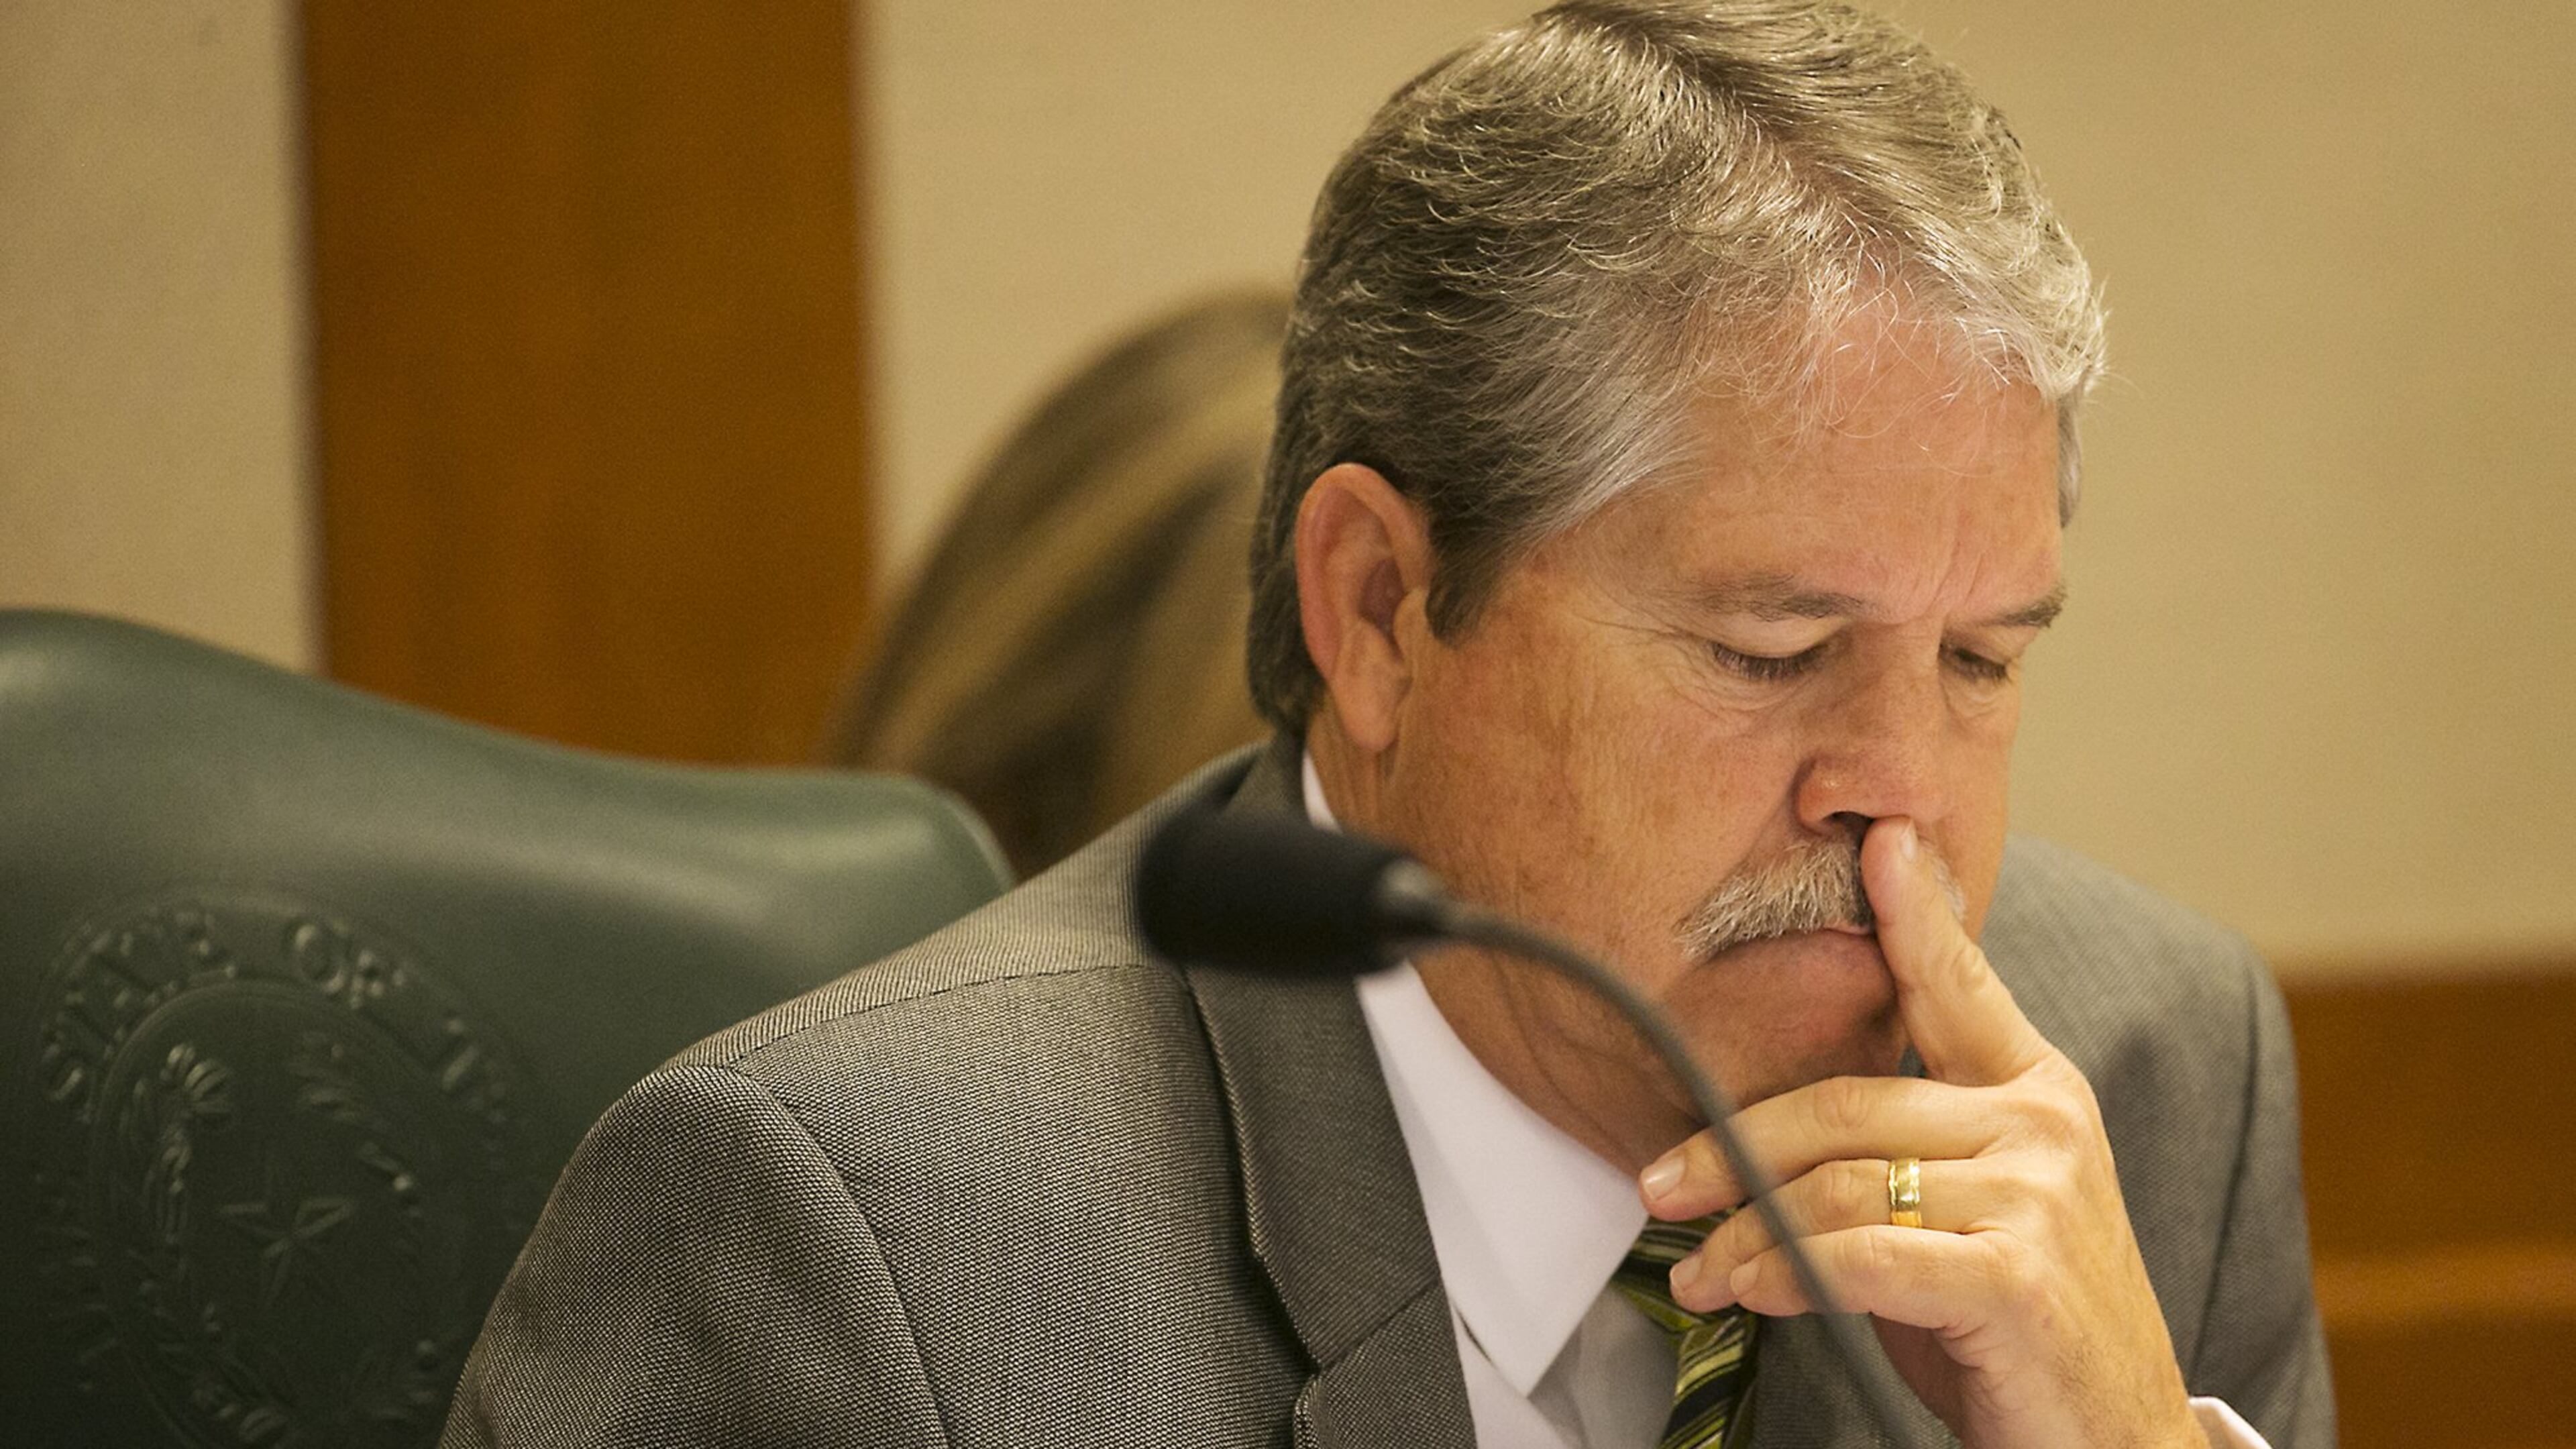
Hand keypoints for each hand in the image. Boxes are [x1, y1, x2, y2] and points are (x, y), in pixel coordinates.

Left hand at [1637, 819, 2202, 1448]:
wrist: (2115, 1442)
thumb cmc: (2019, 1331)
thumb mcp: (1966, 1215)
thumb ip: (1902, 1147)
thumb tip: (1776, 1125)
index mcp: (2037, 1089)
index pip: (1956, 983)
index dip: (1911, 910)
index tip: (1876, 839)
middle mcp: (2044, 1123)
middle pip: (1844, 1103)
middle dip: (1733, 1144)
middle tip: (1660, 1184)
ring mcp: (2038, 1196)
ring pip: (1837, 1183)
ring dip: (1744, 1231)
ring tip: (1697, 1269)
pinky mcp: (2015, 1277)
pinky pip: (1859, 1253)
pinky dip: (1786, 1272)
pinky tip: (1751, 1292)